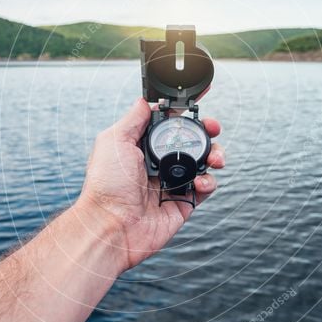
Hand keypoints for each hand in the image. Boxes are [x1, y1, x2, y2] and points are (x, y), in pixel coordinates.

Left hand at [75, 97, 224, 271]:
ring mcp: (172, 182)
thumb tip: (146, 99)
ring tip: (216, 158)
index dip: (185, 109)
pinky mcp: (182, 202)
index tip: (201, 95)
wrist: (111, 226)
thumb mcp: (114, 141)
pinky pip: (204, 188)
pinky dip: (209, 181)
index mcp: (141, 145)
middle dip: (206, 130)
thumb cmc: (106, 185)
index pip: (169, 121)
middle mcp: (158, 162)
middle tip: (213, 128)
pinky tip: (201, 181)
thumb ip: (134, 118)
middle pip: (191, 139)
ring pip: (203, 162)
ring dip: (214, 154)